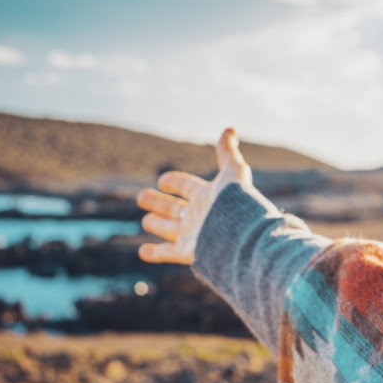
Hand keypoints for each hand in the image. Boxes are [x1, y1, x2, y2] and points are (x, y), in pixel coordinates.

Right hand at [136, 128, 251, 264]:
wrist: (240, 235)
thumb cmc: (235, 202)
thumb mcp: (233, 172)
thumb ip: (228, 152)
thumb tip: (230, 129)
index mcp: (208, 196)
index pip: (187, 187)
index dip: (175, 182)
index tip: (163, 180)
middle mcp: (199, 215)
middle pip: (174, 208)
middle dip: (159, 203)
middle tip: (142, 197)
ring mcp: (192, 234)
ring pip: (169, 228)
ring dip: (156, 224)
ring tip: (146, 220)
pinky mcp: (188, 252)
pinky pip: (167, 253)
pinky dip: (154, 253)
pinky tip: (143, 251)